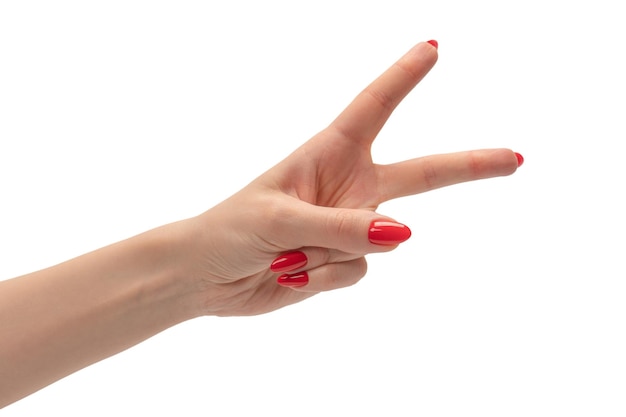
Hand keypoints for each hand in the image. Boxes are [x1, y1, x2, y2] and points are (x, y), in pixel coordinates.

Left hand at [178, 41, 521, 315]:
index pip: (373, 108)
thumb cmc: (229, 231)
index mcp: (327, 154)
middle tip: (515, 158)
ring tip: (285, 254)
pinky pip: (359, 272)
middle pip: (421, 175)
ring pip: (377, 244)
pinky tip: (293, 274)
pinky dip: (324, 279)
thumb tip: (404, 234)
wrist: (206, 278)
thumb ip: (342, 226)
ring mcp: (348, 226)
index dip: (403, 77)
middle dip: (468, 166)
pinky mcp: (342, 261)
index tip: (432, 49)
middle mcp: (347, 187)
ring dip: (328, 254)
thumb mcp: (280, 219)